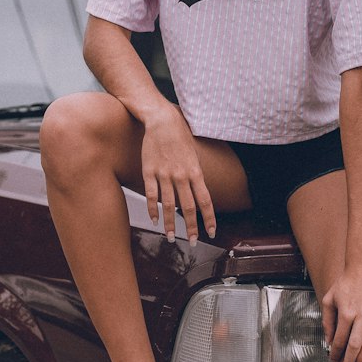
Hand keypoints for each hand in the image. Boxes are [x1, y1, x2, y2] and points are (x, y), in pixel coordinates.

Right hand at [141, 107, 216, 244]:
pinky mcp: (149, 171)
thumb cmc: (179, 134)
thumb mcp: (194, 154)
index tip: (212, 232)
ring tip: (172, 238)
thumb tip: (200, 191)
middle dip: (191, 228)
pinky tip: (155, 220)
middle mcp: (181, 175)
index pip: (206, 201)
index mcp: (195, 171)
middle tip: (193, 242)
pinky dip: (153, 210)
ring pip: (168, 206)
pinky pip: (151, 195)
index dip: (209, 219)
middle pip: (188, 208)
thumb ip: (196, 174)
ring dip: (171, 224)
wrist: (161, 120)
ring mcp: (164, 174)